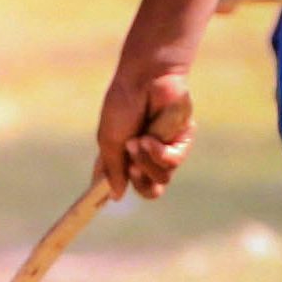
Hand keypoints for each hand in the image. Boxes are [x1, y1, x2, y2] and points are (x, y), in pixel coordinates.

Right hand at [96, 50, 196, 196]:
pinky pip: (173, 162)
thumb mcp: (109, 139)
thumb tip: (115, 196)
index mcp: (124, 153)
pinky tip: (151, 138)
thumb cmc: (123, 104)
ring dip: (146, 161)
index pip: (121, 181)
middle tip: (132, 167)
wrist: (147, 79)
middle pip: (149, 189)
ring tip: (138, 140)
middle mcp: (146, 154)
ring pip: (162, 178)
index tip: (99, 202)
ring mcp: (165, 149)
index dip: (114, 191)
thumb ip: (112, 168)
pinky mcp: (182, 141)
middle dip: (139, 182)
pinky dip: (159, 153)